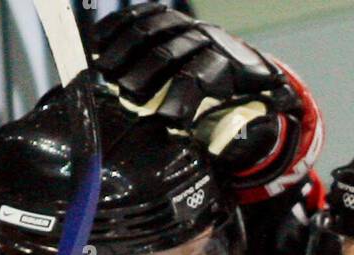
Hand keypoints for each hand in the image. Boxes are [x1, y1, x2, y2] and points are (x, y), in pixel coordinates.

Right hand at [93, 2, 321, 198]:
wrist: (246, 71)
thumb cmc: (245, 108)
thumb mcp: (253, 126)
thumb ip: (243, 136)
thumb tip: (230, 140)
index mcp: (229, 68)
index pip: (200, 77)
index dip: (180, 97)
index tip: (164, 119)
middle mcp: (208, 40)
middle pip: (170, 53)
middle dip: (145, 74)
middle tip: (126, 94)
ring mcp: (187, 26)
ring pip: (152, 30)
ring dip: (126, 49)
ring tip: (106, 71)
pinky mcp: (170, 19)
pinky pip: (141, 15)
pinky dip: (119, 26)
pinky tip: (99, 44)